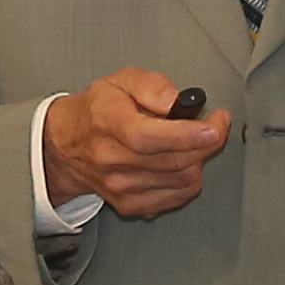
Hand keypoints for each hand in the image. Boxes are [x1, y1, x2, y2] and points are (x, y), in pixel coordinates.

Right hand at [45, 67, 231, 219]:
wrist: (68, 144)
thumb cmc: (100, 108)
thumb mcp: (122, 80)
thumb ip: (152, 85)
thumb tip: (177, 101)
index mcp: (107, 122)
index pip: (147, 136)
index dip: (186, 134)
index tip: (215, 126)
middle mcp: (110, 159)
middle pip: (173, 160)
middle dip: (206, 142)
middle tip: (215, 124)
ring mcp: (119, 186)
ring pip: (181, 180)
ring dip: (198, 159)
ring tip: (192, 141)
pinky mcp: (129, 204)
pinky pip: (177, 196)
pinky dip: (190, 179)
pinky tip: (183, 162)